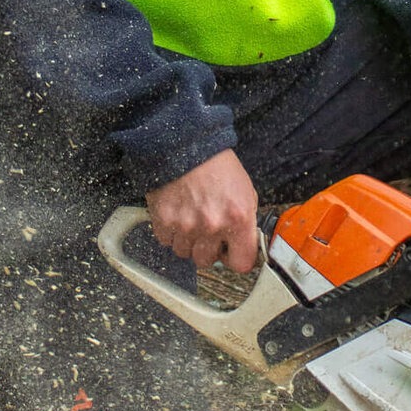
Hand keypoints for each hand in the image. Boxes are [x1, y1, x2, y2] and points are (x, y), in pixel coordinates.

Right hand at [146, 149, 259, 273]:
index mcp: (239, 219)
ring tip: (190, 218)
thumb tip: (243, 245)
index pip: (241, 263)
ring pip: (184, 253)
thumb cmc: (217, 167)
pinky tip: (177, 213)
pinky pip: (166, 241)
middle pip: (207, 261)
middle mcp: (213, 226)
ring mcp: (186, 225)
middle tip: (206, 230)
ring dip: (187, 240)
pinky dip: (170, 231)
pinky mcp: (164, 221)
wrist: (188, 146)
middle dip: (207, 249)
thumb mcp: (246, 192)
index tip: (231, 254)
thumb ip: (245, 223)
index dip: (235, 259)